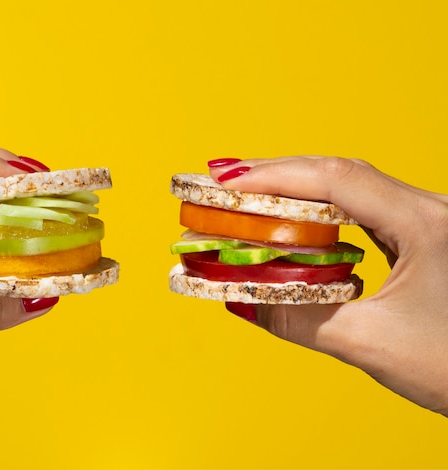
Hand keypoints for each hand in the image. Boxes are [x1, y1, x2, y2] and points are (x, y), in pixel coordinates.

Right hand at [210, 156, 447, 415]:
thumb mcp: (373, 345)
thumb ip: (300, 320)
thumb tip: (242, 300)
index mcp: (425, 224)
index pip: (337, 180)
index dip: (275, 176)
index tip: (225, 182)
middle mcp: (430, 210)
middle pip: (340, 173)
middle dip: (276, 174)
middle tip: (221, 181)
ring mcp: (428, 221)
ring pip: (350, 188)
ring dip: (295, 188)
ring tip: (246, 194)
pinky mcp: (423, 237)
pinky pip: (362, 211)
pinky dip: (319, 209)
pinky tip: (294, 216)